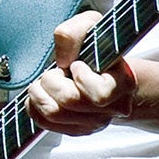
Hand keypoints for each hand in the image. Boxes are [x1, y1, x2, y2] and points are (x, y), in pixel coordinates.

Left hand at [24, 10, 136, 135]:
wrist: (102, 68)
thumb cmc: (98, 47)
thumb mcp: (91, 27)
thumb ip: (74, 32)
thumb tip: (62, 60)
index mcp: (124, 84)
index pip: (99, 94)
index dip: (81, 76)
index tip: (77, 64)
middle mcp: (113, 108)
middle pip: (70, 101)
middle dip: (52, 80)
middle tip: (56, 71)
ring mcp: (95, 123)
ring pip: (54, 114)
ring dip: (39, 92)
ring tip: (45, 81)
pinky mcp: (77, 131)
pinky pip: (44, 123)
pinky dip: (33, 105)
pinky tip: (41, 93)